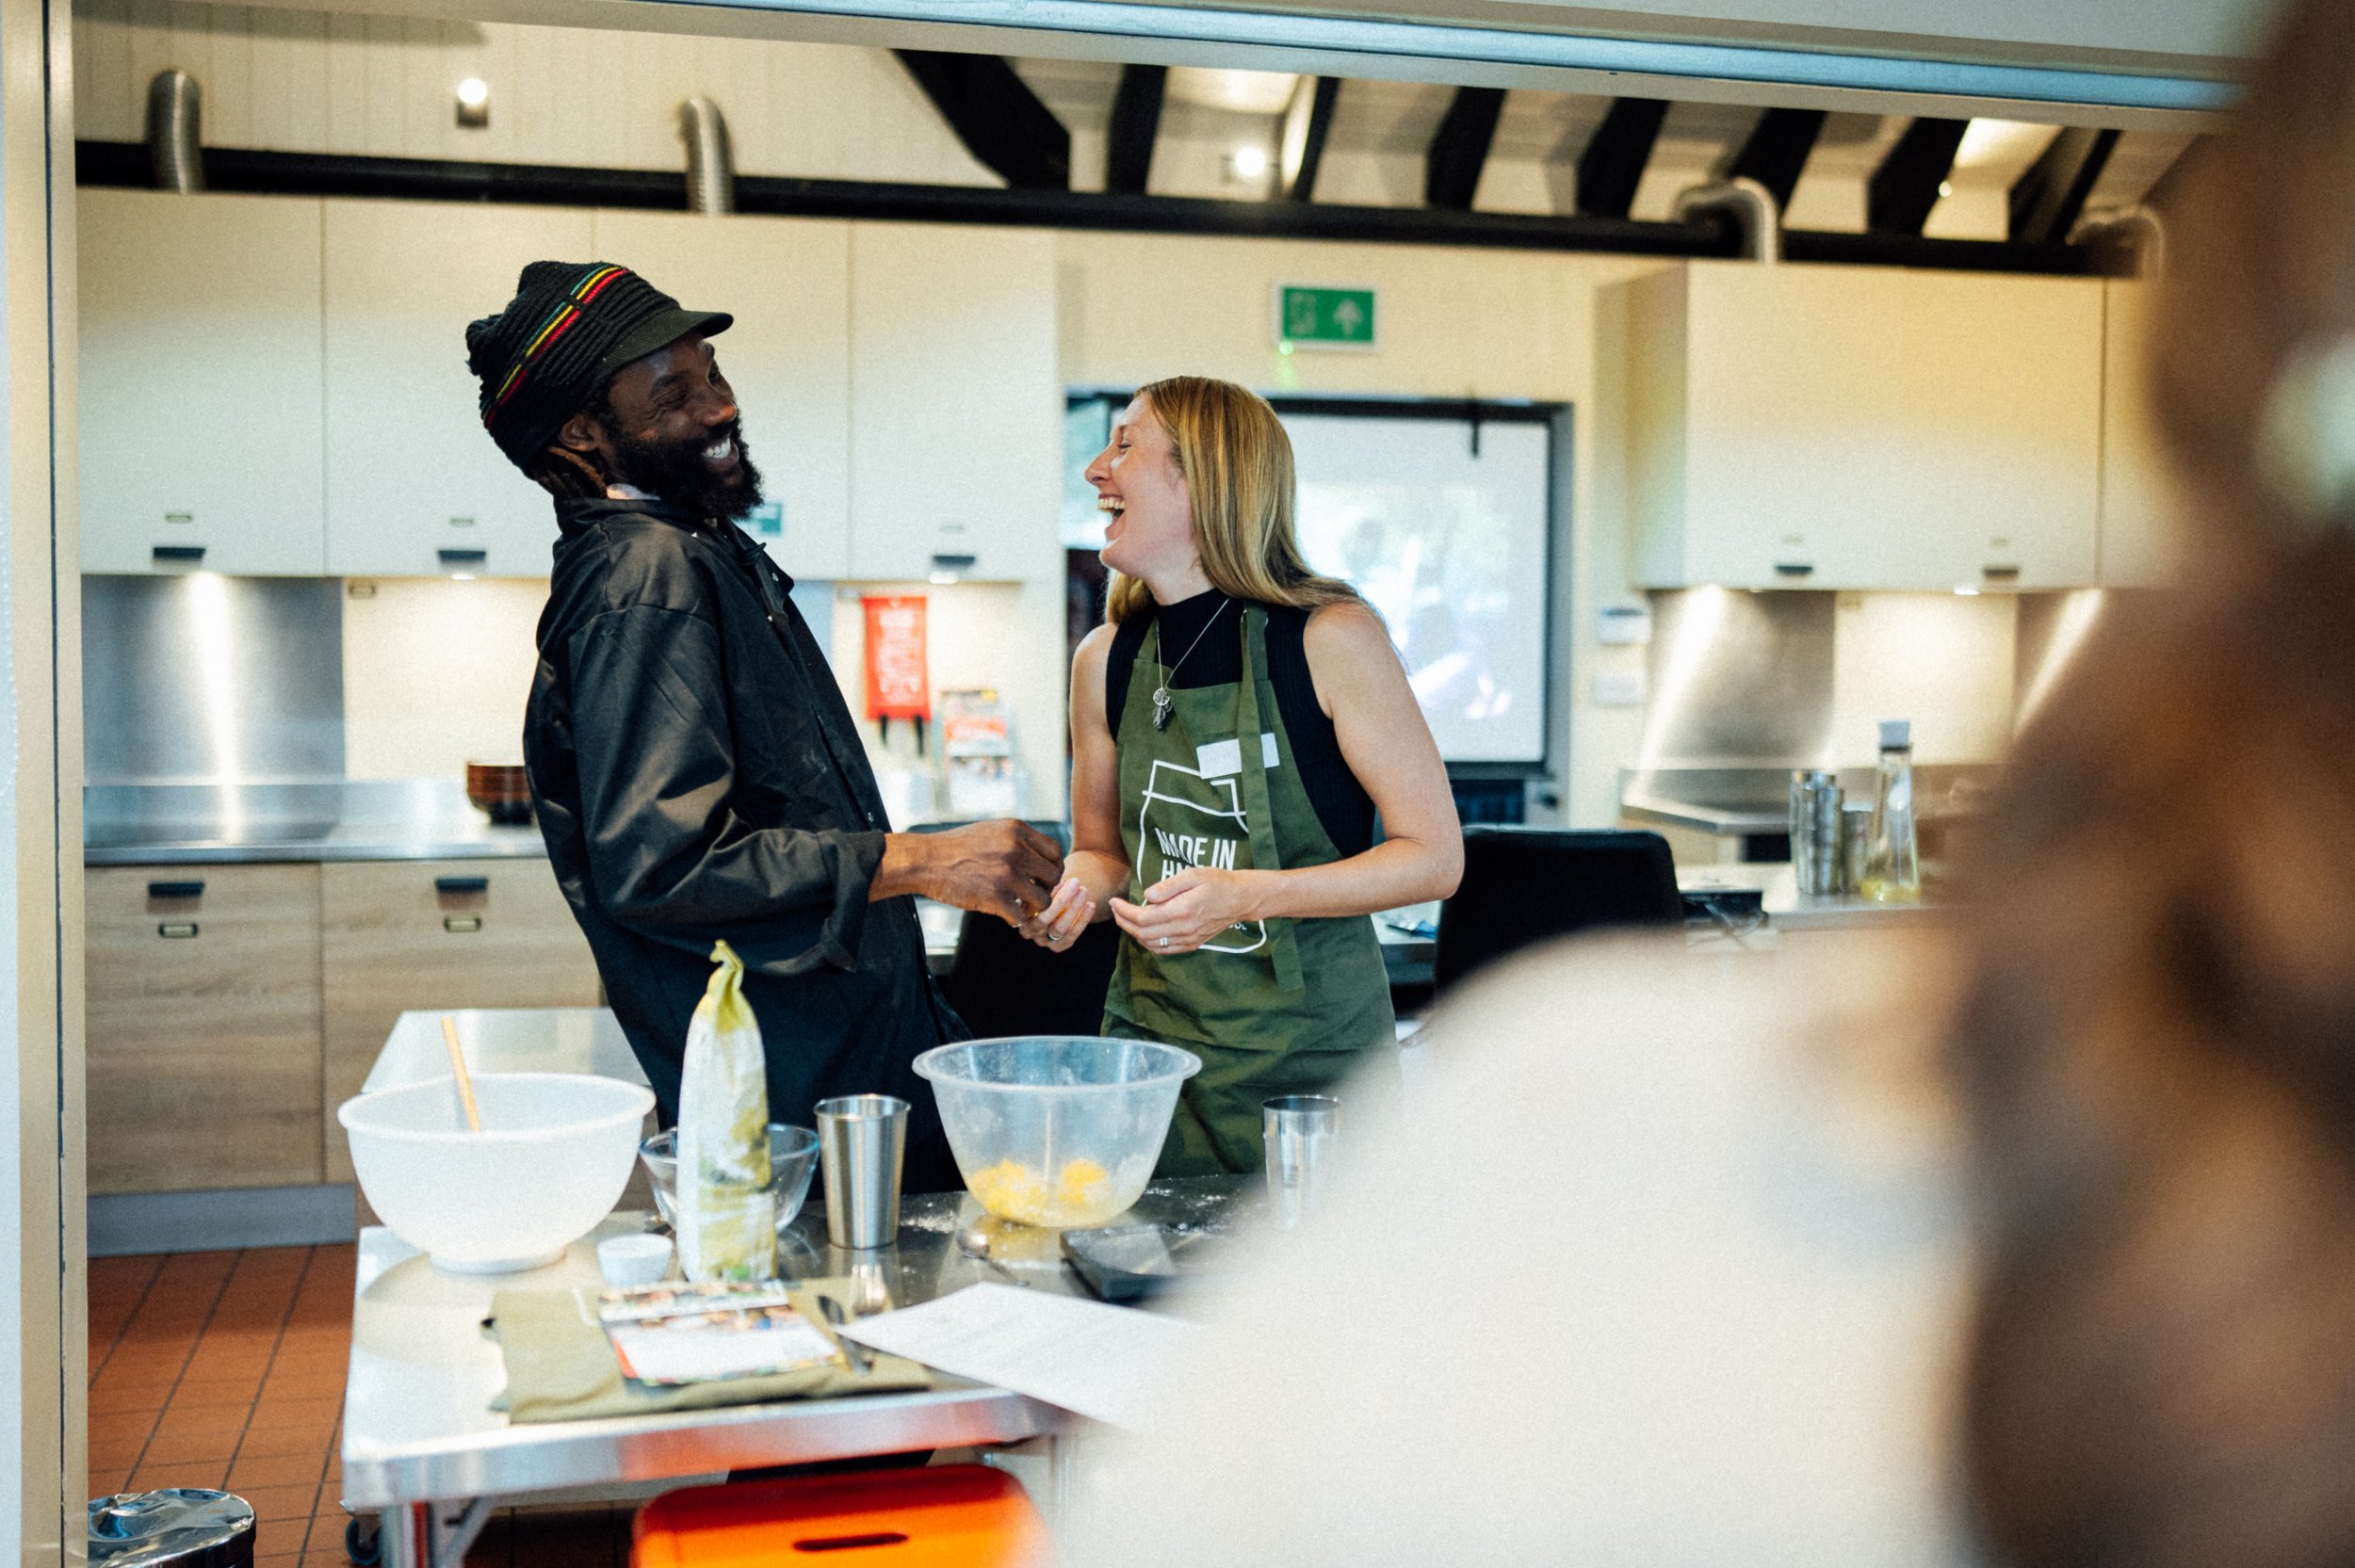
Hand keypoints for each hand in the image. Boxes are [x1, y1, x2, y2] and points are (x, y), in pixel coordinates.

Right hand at [876, 820, 1063, 929]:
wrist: (925, 860)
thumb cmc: (956, 847)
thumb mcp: (991, 831)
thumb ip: (1017, 839)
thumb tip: (1041, 856)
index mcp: (1017, 831)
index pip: (1055, 852)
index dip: (1053, 867)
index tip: (1042, 877)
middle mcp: (1016, 849)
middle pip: (1054, 876)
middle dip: (1047, 889)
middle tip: (1033, 894)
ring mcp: (1006, 873)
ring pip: (1043, 900)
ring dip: (1034, 907)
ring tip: (1021, 907)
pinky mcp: (994, 897)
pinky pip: (1021, 916)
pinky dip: (1017, 919)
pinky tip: (1007, 915)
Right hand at [1023, 876, 1097, 949]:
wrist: (1054, 902)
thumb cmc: (1043, 888)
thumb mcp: (1039, 884)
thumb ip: (1042, 882)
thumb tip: (1050, 876)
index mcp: (1018, 914)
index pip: (1030, 907)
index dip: (1046, 894)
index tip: (1060, 879)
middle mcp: (1029, 931)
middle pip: (1044, 919)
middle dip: (1061, 900)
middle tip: (1075, 882)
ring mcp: (1044, 941)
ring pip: (1059, 928)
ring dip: (1073, 908)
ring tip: (1083, 890)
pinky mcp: (1059, 946)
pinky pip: (1072, 934)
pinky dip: (1083, 919)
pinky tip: (1091, 904)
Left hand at [1110, 867, 1260, 955]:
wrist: (1240, 899)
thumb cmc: (1217, 882)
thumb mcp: (1193, 875)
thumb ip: (1168, 886)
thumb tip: (1147, 896)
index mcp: (1182, 910)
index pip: (1143, 918)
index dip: (1124, 911)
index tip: (1114, 901)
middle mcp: (1184, 929)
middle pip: (1143, 933)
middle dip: (1124, 922)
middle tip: (1115, 909)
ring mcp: (1188, 939)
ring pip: (1151, 944)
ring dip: (1134, 933)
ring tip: (1125, 919)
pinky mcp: (1192, 944)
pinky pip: (1164, 949)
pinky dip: (1148, 943)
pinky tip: (1143, 931)